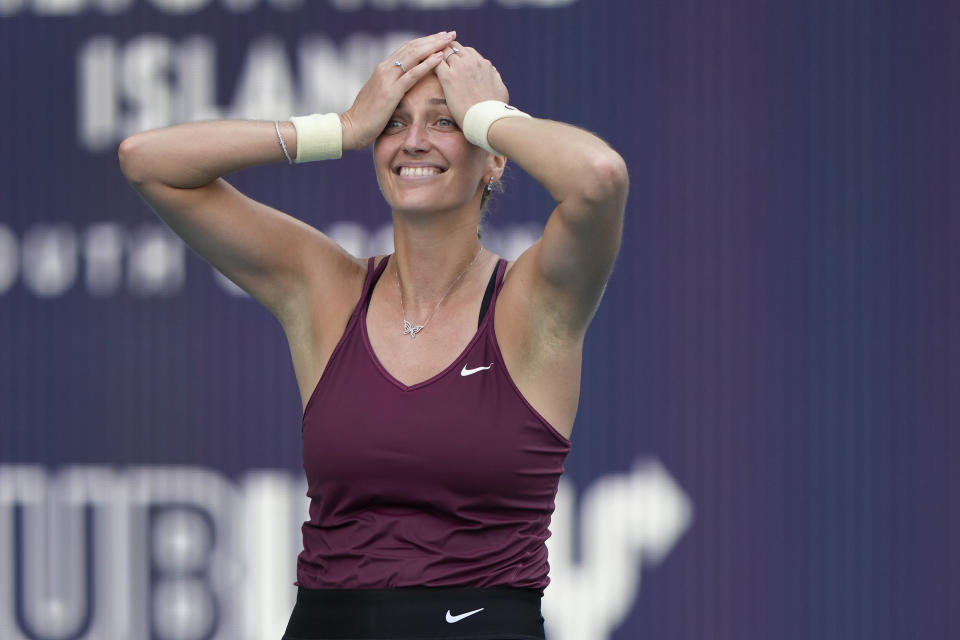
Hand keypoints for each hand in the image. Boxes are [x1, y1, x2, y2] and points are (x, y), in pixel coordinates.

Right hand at [339, 31, 455, 150]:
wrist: (351, 128)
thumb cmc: (367, 117)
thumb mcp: (380, 97)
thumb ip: (391, 88)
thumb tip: (403, 87)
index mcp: (383, 69)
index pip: (407, 49)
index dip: (425, 41)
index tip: (441, 37)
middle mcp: (384, 69)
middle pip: (412, 47)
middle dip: (433, 39)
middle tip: (450, 33)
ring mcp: (387, 79)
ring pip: (414, 56)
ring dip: (434, 46)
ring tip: (449, 40)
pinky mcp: (391, 92)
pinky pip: (412, 74)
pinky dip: (427, 64)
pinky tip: (440, 58)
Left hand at [434, 42, 509, 127]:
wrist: (489, 119)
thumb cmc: (495, 109)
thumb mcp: (501, 88)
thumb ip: (495, 76)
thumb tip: (492, 71)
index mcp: (483, 64)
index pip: (467, 51)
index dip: (458, 55)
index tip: (452, 62)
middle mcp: (472, 61)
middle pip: (454, 47)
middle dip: (445, 51)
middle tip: (435, 59)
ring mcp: (459, 67)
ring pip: (443, 51)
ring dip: (435, 55)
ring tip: (426, 62)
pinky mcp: (448, 77)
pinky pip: (435, 62)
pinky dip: (428, 61)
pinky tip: (422, 67)